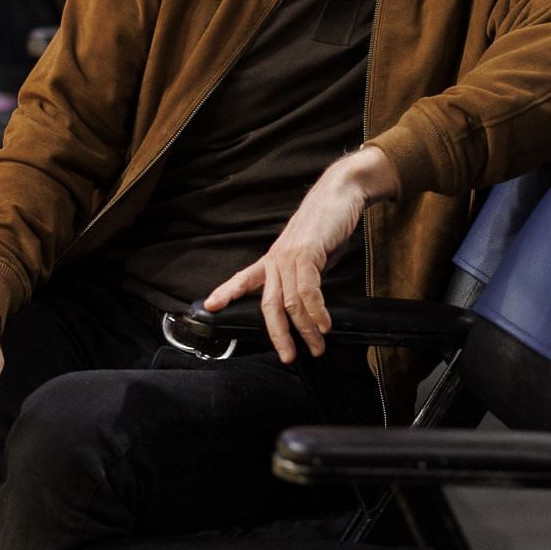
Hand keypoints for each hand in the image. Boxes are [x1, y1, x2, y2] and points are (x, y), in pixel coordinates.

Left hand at [202, 147, 397, 362]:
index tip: (209, 307)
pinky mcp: (308, 253)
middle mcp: (276, 259)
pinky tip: (324, 324)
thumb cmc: (327, 223)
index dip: (226, 293)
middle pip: (268, 304)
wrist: (341, 192)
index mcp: (273, 259)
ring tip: (317, 345)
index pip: (244, 279)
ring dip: (306, 329)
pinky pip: (308, 290)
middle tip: (288, 356)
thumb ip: (305, 276)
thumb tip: (309, 303)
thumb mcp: (310, 253)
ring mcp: (290, 256)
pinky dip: (316, 311)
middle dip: (278, 335)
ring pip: (290, 303)